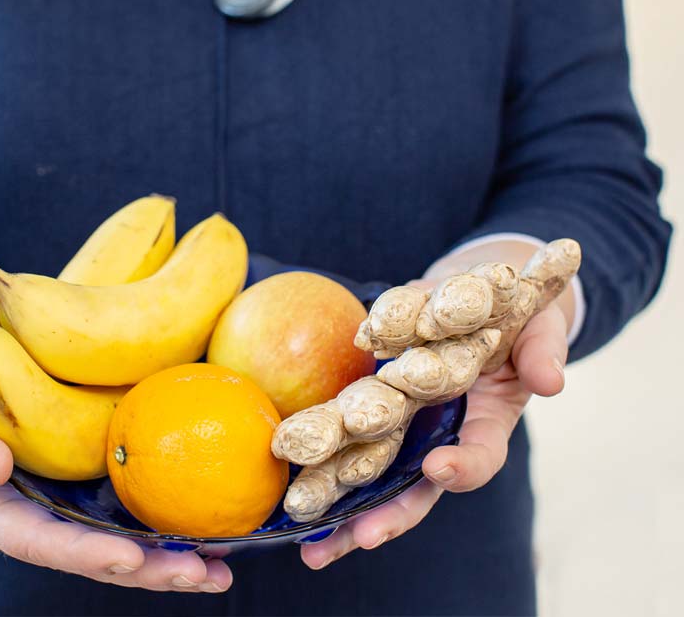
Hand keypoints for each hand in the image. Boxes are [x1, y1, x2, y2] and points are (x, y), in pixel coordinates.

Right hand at [0, 287, 230, 592]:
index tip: (129, 558)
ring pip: (120, 533)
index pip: (41, 544)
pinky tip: (211, 512)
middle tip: (206, 572)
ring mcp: (61, 498)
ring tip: (226, 560)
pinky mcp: (82, 472)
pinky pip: (127, 496)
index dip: (85, 555)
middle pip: (95, 554)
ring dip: (171, 551)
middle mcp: (34, 516)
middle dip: (150, 569)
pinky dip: (167, 507)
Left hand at [300, 289, 568, 569]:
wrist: (482, 291)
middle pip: (416, 487)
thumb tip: (551, 381)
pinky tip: (286, 476)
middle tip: (362, 538)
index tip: (441, 468)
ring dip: (343, 510)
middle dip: (389, 516)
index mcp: (486, 420)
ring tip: (312, 546)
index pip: (480, 456)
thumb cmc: (520, 316)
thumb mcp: (541, 327)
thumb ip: (543, 352)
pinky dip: (318, 456)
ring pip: (372, 474)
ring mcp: (405, 421)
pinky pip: (344, 432)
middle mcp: (441, 432)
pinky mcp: (372, 397)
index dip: (463, 467)